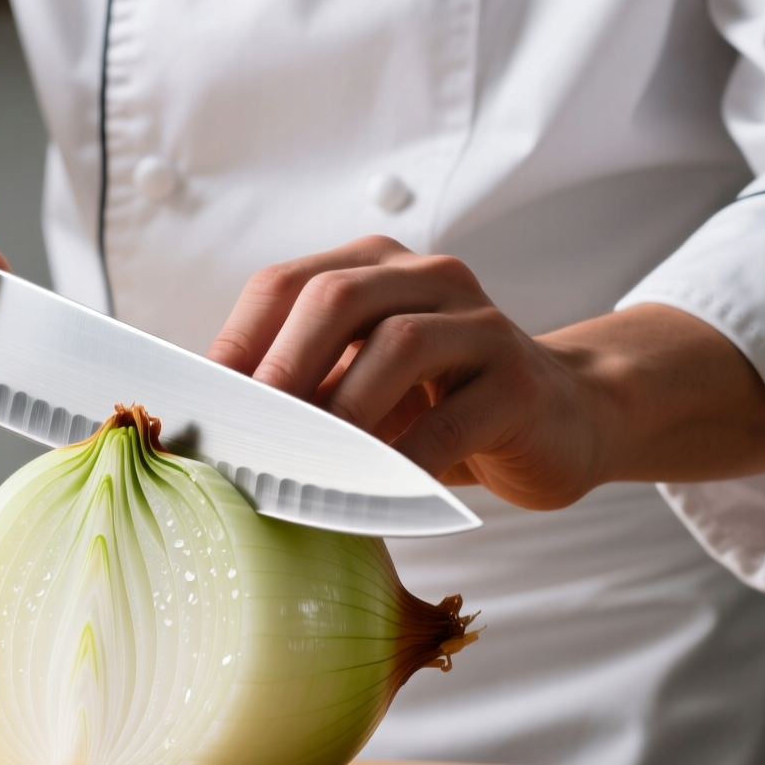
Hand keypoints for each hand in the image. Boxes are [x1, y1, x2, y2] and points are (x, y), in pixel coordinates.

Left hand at [206, 236, 764, 508]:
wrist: (560, 420)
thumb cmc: (436, 407)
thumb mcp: (359, 384)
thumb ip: (301, 385)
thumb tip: (208, 425)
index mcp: (372, 268)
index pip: (284, 284)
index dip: (237, 344)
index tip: (203, 412)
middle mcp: (426, 278)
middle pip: (335, 299)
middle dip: (281, 372)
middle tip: (248, 439)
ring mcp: (479, 324)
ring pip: (397, 346)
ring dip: (342, 416)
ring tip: (307, 469)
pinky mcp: (519, 383)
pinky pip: (451, 421)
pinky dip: (404, 461)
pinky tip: (375, 496)